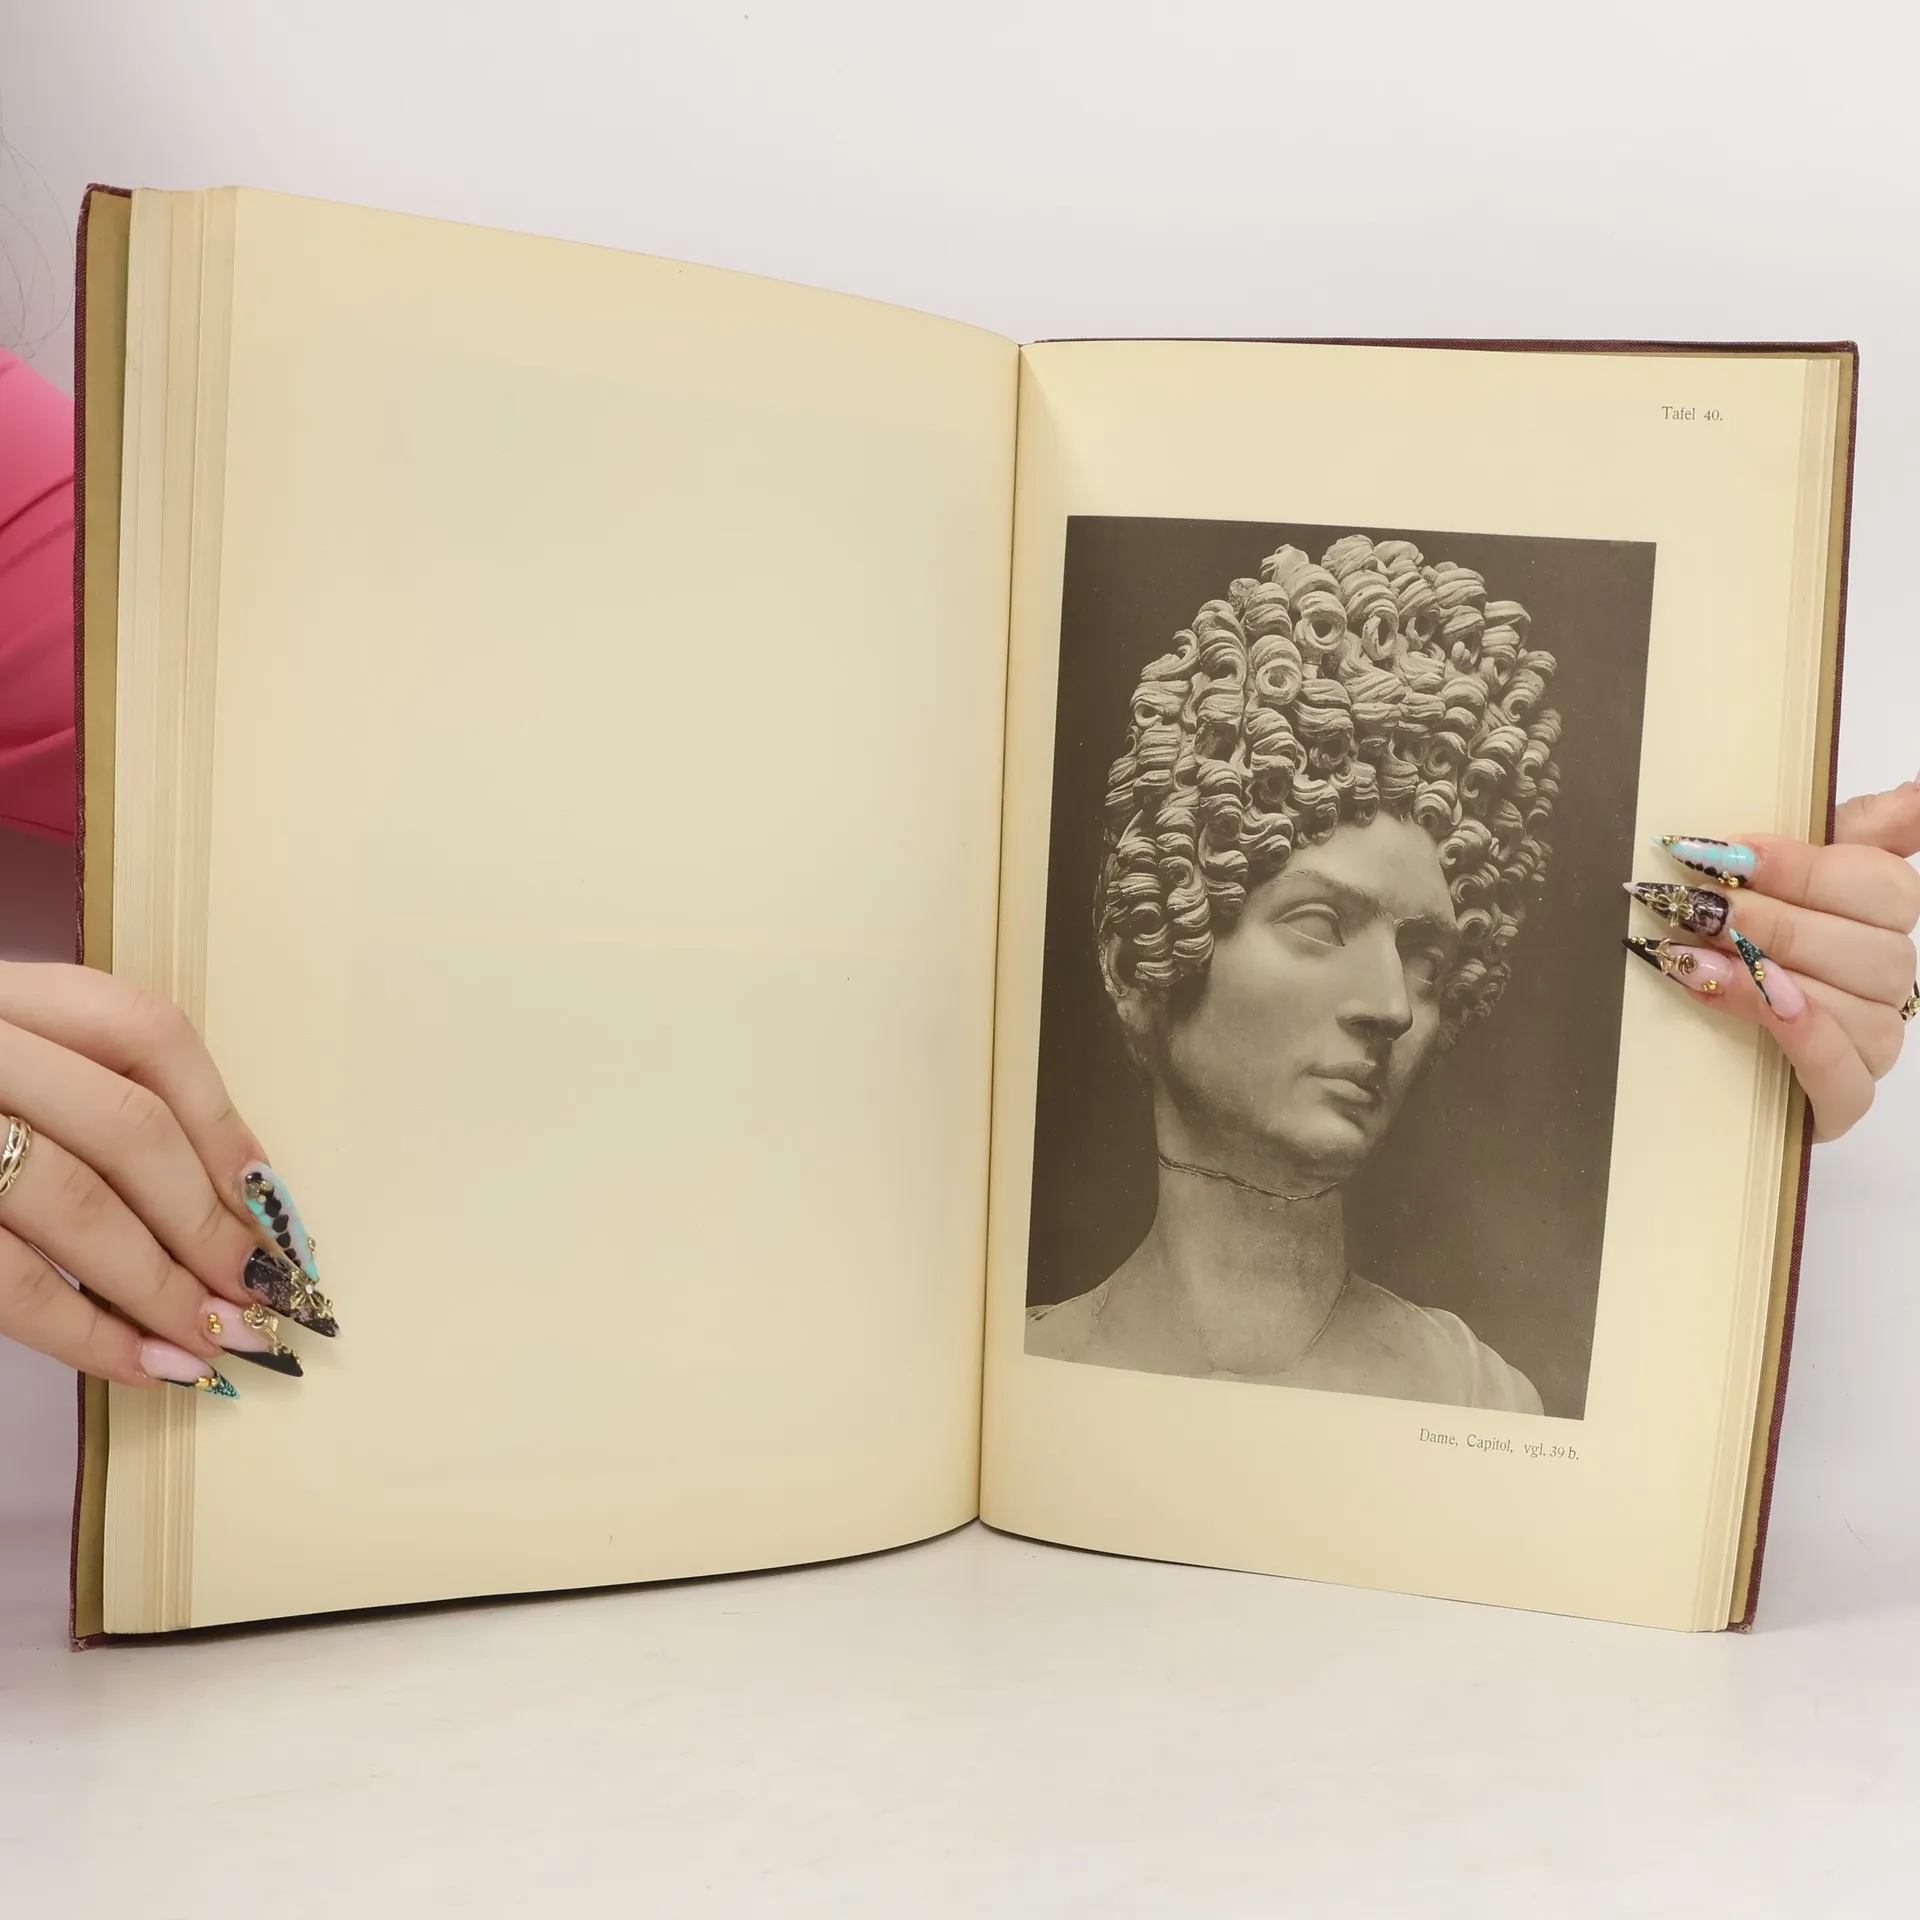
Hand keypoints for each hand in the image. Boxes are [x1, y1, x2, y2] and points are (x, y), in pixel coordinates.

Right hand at [0, 962, 329, 1392]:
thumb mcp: (1, 1064)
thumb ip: (79, 1098)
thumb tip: (229, 1201)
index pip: (146, 1033)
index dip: (224, 1123)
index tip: (273, 1205)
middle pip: (128, 1128)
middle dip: (209, 1224)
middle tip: (264, 1298)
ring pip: (75, 1204)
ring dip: (161, 1288)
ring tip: (216, 1345)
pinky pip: (8, 1279)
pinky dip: (84, 1332)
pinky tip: (140, 1367)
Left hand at [1628, 782, 1919, 1141]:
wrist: (1699, 1039)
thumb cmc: (1742, 938)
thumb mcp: (1779, 873)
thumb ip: (1853, 829)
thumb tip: (1916, 793)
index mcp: (1880, 918)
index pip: (1885, 886)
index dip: (1805, 868)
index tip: (1725, 854)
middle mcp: (1888, 980)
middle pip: (1870, 948)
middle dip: (1773, 923)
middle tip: (1697, 909)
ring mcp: (1872, 1043)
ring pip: (1858, 1010)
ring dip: (1769, 979)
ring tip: (1694, 960)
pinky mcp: (1842, 1099)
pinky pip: (1847, 1079)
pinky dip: (1806, 1039)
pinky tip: (1762, 1007)